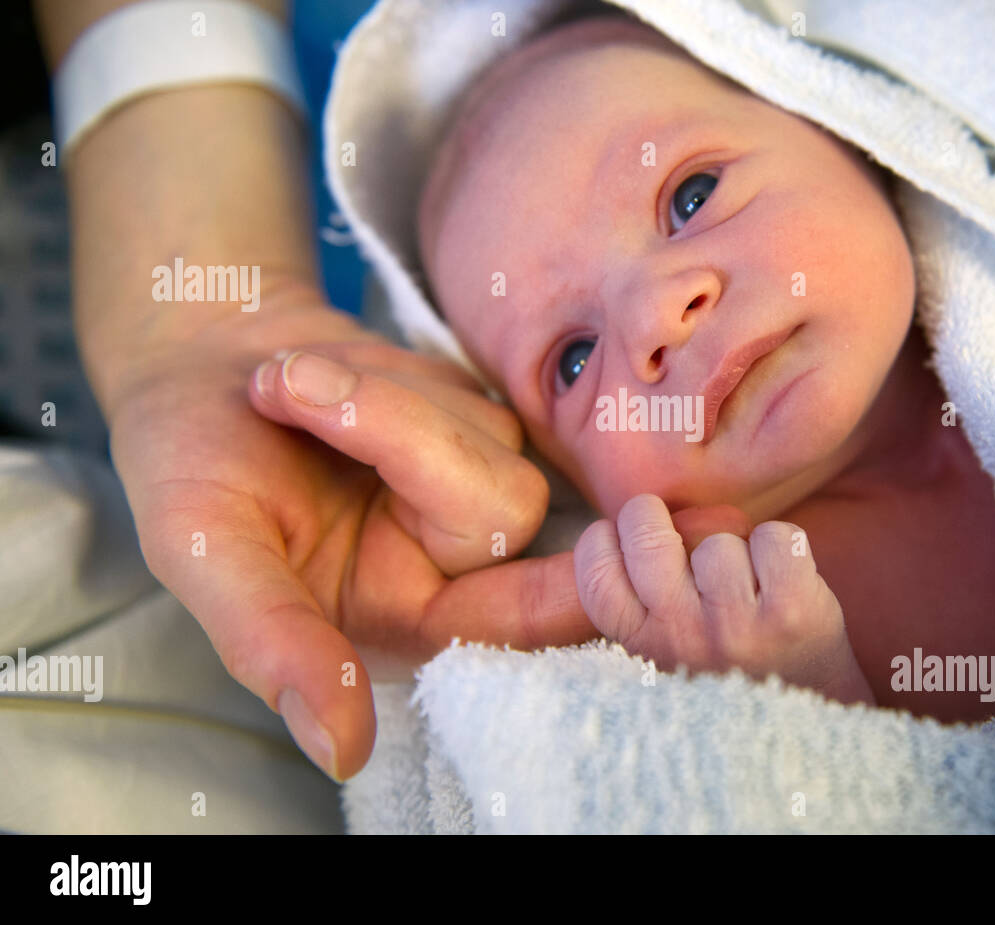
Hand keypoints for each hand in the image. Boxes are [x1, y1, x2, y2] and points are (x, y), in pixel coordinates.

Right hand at [106, 300, 595, 779]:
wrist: (197, 367)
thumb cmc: (189, 464)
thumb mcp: (205, 552)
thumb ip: (273, 645)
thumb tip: (341, 756)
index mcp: (397, 620)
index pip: (509, 628)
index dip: (559, 600)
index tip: (599, 559)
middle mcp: (449, 565)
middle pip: (508, 512)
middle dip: (406, 436)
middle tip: (284, 388)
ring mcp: (468, 485)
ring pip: (493, 445)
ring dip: (382, 398)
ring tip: (284, 386)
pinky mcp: (472, 422)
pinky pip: (471, 394)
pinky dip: (393, 373)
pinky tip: (324, 374)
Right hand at [573, 494, 873, 704]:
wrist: (804, 719)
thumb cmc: (726, 665)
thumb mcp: (665, 649)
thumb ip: (642, 601)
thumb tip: (629, 523)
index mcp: (642, 645)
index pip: (596, 573)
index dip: (606, 539)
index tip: (624, 540)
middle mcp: (682, 637)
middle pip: (647, 535)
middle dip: (656, 515)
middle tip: (673, 531)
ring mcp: (736, 625)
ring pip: (717, 538)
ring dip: (734, 546)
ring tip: (745, 582)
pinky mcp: (791, 611)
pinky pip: (775, 537)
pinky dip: (782, 544)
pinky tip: (782, 576)